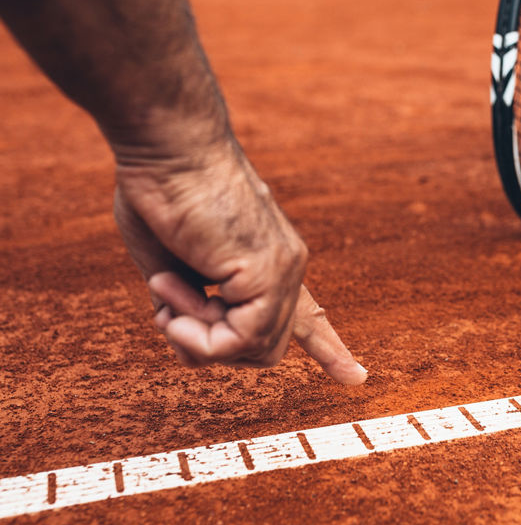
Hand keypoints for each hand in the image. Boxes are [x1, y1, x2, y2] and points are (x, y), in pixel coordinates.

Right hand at [113, 141, 366, 384]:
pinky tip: (175, 299)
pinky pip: (240, 340)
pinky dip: (198, 335)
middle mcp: (286, 269)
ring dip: (195, 337)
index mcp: (268, 264)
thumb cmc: (160, 193)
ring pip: (252, 351)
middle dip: (209, 347)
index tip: (356, 378)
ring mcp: (283, 270)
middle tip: (171, 312)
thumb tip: (192, 340)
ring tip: (168, 290)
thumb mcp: (171, 264)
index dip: (328, 348)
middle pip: (262, 350)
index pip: (307, 316)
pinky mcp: (267, 271)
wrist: (166, 146)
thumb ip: (189, 304)